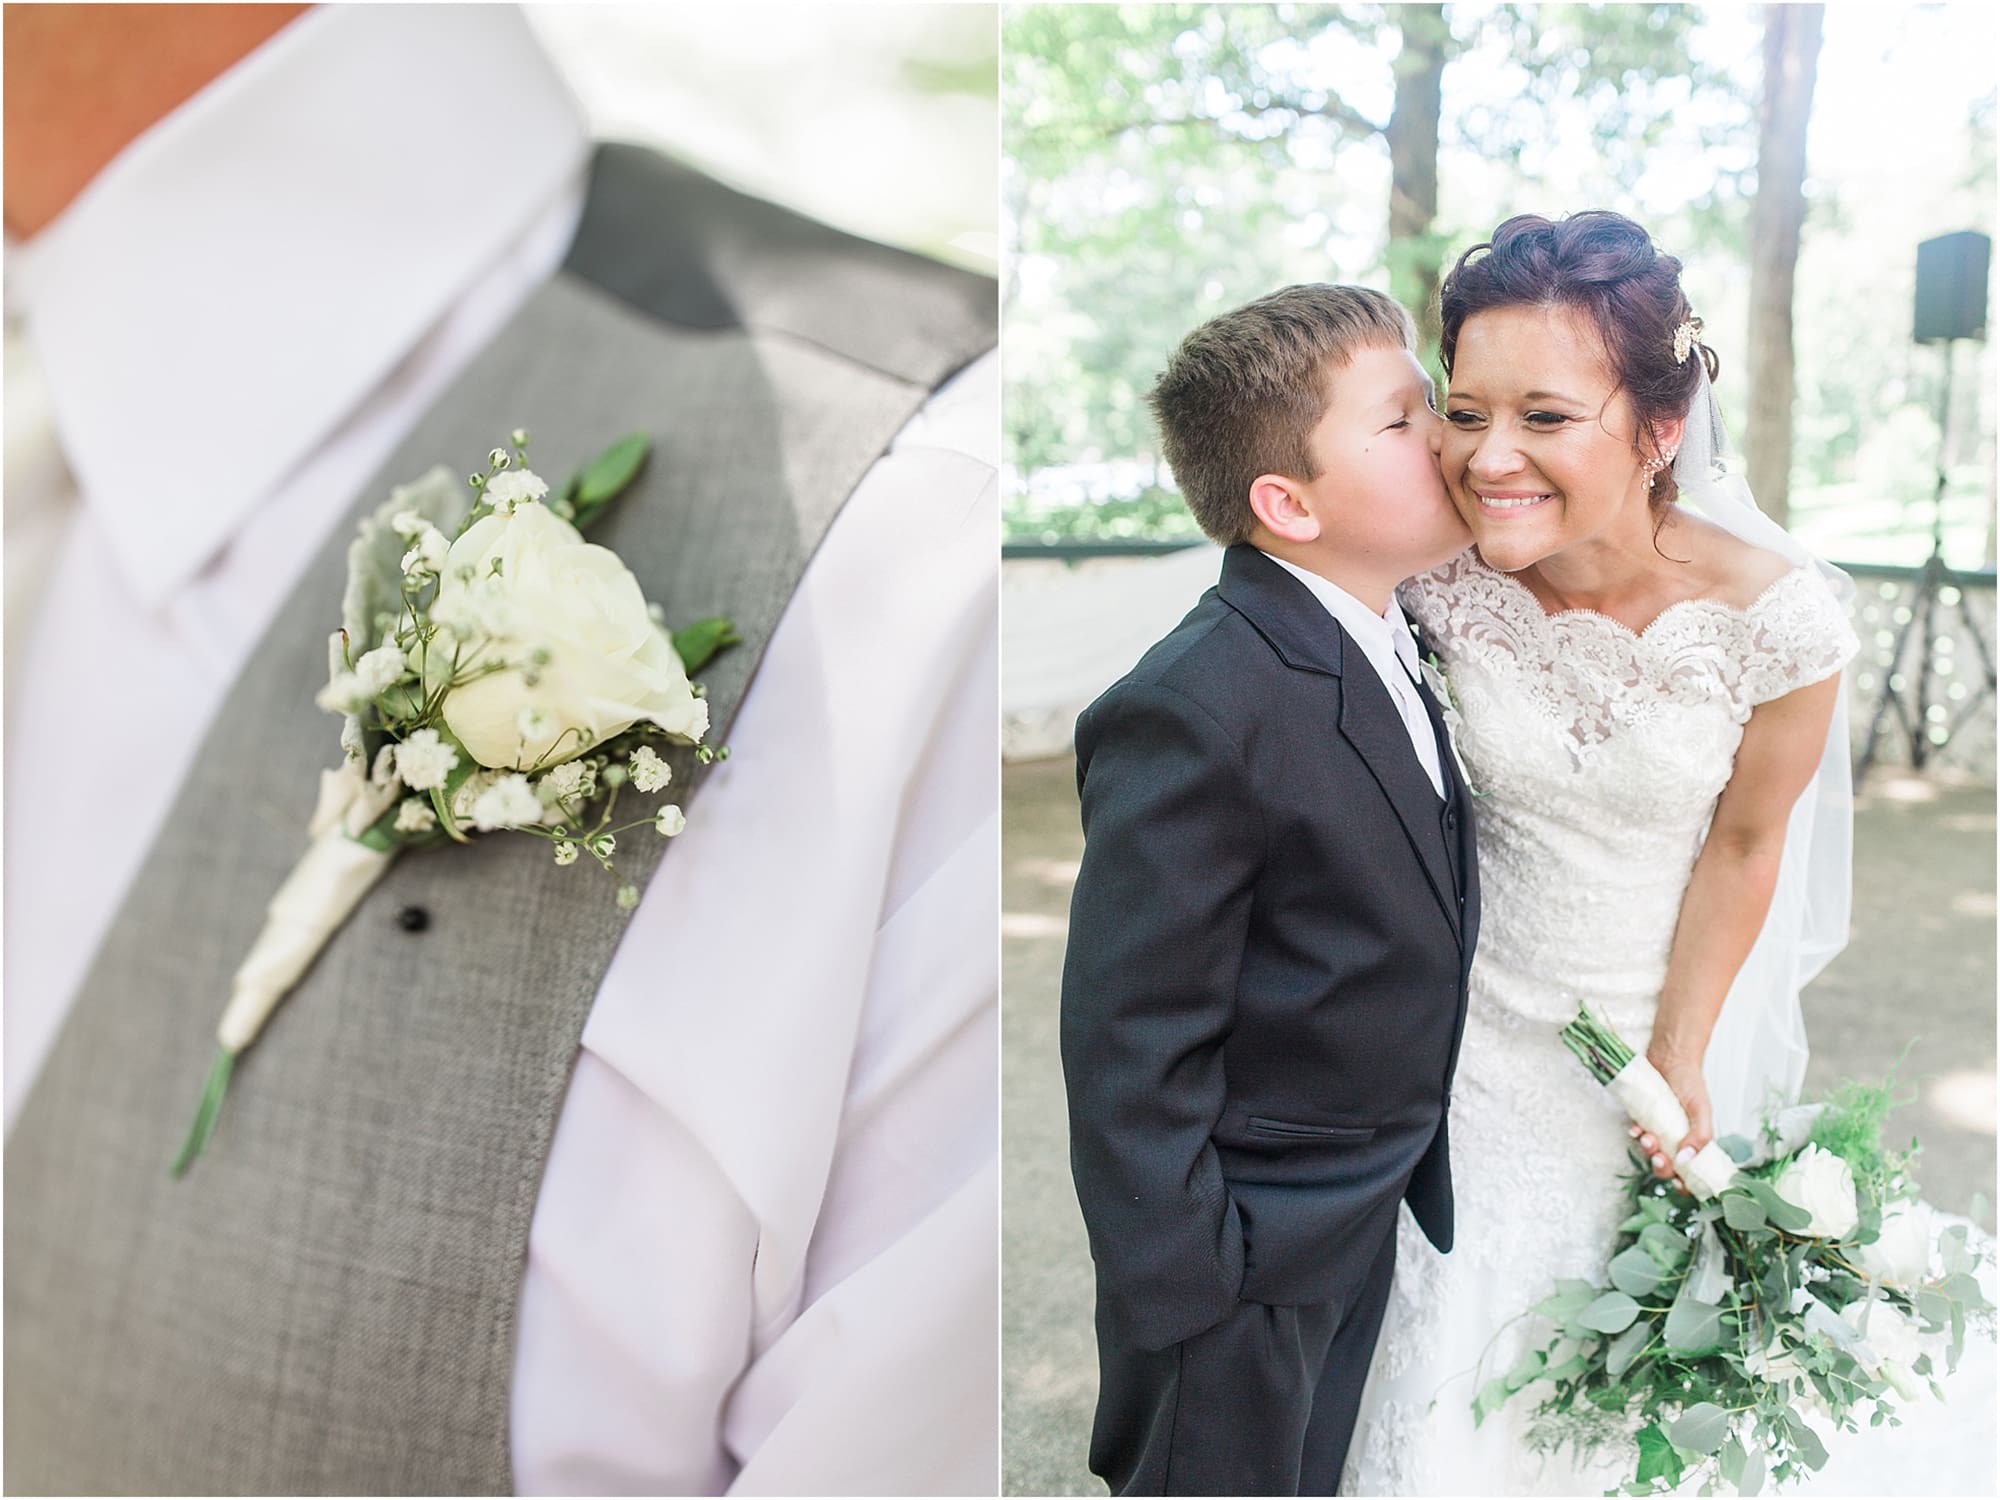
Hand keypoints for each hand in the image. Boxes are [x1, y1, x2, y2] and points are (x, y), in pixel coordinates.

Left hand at [1628, 1047, 1713, 1189]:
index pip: (1691, 1171)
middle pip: (1668, 1166)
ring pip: (1651, 1152)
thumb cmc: (1691, 1082)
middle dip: (1662, 1167)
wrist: (1670, 1058)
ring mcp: (1659, 1129)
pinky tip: (1636, 1128)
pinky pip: (1637, 1134)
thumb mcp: (1702, 1109)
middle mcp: (1677, 1138)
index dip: (1685, 1182)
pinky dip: (1635, 1134)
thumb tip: (1687, 1159)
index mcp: (1694, 1141)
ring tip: (1648, 1137)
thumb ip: (1700, 1135)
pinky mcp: (1644, 1118)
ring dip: (1648, 1150)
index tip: (1678, 1183)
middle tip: (1660, 1159)